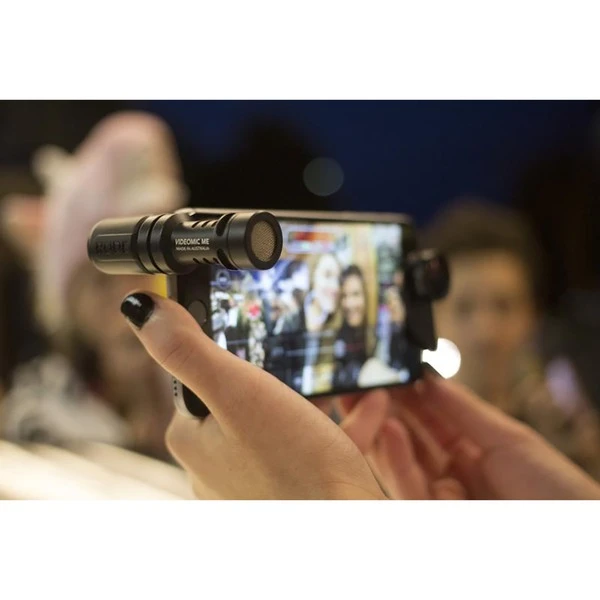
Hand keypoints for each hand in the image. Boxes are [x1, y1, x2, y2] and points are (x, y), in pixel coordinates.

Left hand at [120, 292, 385, 499]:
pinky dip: (329, 428)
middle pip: (235, 401)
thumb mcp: (238, 393)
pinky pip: (304, 449)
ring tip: (333, 385)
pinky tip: (366, 410)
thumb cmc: (295, 466)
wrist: (349, 531)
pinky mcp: (285, 491)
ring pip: (273, 425)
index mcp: (193, 440)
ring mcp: (249, 482)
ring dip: (304, 402)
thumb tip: (141, 308)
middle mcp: (213, 467)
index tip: (242, 329)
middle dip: (265, 378)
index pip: (194, 379)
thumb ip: (188, 350)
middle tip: (290, 357)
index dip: (220, 352)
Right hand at [339, 372, 599, 499]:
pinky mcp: (434, 519)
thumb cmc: (554, 490)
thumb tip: (427, 376)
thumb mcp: (508, 439)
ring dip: (385, 431)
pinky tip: (391, 432)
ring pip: (403, 462)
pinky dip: (397, 461)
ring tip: (369, 401)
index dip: (406, 395)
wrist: (571, 538)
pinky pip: (410, 488)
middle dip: (383, 412)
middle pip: (409, 439)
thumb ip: (462, 409)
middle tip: (358, 385)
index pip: (428, 418)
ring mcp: (443, 497)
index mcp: (471, 451)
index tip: (386, 373)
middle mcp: (452, 474)